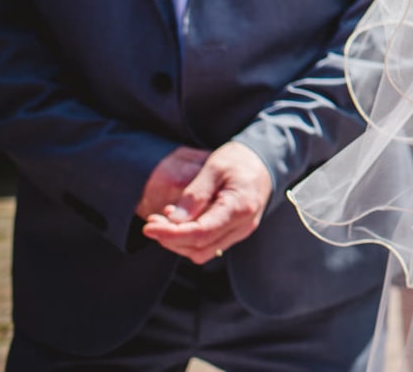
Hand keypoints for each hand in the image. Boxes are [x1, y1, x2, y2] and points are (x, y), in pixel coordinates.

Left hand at [140, 141, 272, 263]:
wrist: (264, 161)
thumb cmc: (239, 160)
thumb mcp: (214, 167)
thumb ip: (195, 194)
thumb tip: (174, 220)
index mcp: (240, 207)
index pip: (201, 233)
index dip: (171, 234)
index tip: (149, 226)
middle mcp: (243, 226)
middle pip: (200, 247)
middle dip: (171, 239)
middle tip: (152, 221)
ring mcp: (240, 231)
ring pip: (202, 251)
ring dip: (178, 241)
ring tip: (163, 219)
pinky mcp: (234, 232)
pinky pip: (208, 245)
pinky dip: (189, 238)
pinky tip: (180, 220)